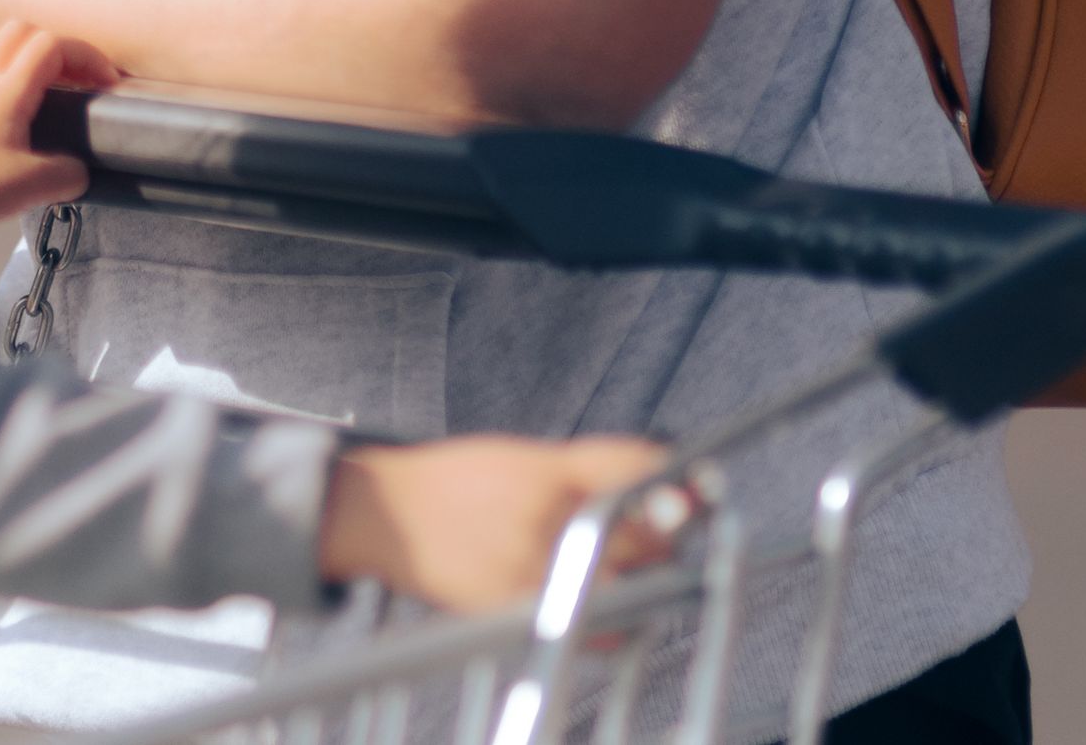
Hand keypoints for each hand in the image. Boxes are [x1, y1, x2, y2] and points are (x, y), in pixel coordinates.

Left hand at [0, 20, 117, 232]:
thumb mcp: (36, 186)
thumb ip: (70, 172)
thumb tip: (78, 168)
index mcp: (5, 90)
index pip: (51, 45)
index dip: (86, 56)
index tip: (105, 82)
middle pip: (21, 30)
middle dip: (56, 47)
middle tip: (77, 79)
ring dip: (24, 55)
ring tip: (43, 86)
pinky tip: (0, 94)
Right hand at [317, 438, 681, 617]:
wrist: (384, 514)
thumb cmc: (450, 483)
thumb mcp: (515, 457)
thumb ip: (582, 471)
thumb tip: (652, 481)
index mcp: (543, 470)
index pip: (634, 467)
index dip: (676, 476)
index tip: (701, 486)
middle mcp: (542, 515)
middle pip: (639, 530)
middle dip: (664, 534)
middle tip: (668, 534)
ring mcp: (529, 563)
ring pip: (623, 582)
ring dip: (643, 580)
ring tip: (638, 574)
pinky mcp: (514, 605)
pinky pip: (588, 627)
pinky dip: (612, 625)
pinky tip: (608, 611)